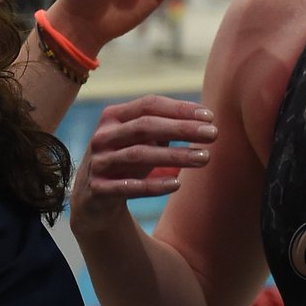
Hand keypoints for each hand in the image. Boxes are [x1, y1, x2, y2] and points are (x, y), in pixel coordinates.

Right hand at [69, 95, 215, 224]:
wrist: (91, 201)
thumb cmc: (125, 162)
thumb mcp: (141, 141)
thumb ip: (164, 128)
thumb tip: (204, 120)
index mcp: (114, 116)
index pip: (149, 104)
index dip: (180, 108)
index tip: (210, 116)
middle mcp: (103, 136)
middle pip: (145, 126)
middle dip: (182, 128)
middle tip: (213, 134)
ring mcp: (99, 162)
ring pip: (139, 155)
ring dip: (175, 156)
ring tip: (205, 158)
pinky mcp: (98, 189)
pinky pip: (128, 187)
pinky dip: (153, 186)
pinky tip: (177, 184)